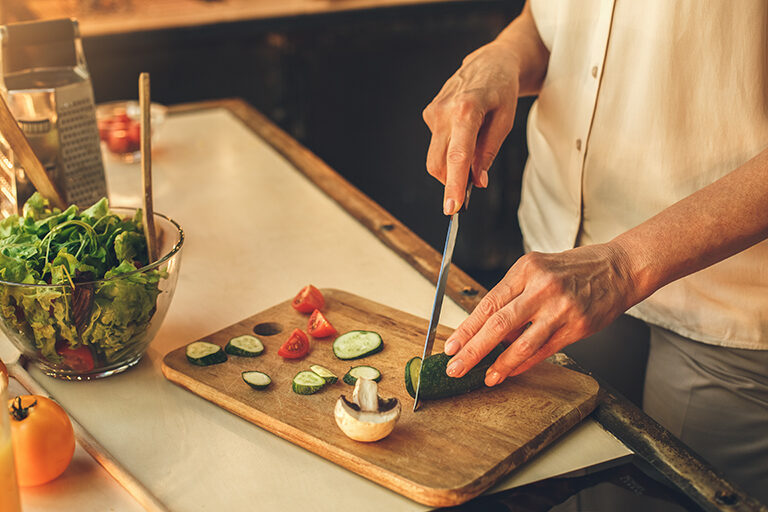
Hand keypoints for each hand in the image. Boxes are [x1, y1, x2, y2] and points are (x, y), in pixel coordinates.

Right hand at [423, 40, 520, 213]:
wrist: (491, 63)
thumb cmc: (502, 91)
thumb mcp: (505, 122)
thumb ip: (488, 153)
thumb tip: (477, 182)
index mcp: (466, 109)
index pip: (457, 156)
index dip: (454, 185)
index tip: (452, 207)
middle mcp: (444, 110)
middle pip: (439, 163)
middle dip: (452, 181)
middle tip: (472, 185)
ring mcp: (433, 112)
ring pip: (436, 157)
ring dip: (453, 165)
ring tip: (475, 146)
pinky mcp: (429, 113)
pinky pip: (437, 144)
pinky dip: (451, 149)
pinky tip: (465, 131)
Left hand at [443, 244, 636, 384]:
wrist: (618, 269)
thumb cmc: (573, 270)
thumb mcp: (538, 270)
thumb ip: (513, 297)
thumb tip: (485, 330)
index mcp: (526, 269)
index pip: (488, 303)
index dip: (467, 328)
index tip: (450, 346)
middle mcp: (542, 287)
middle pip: (498, 324)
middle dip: (473, 350)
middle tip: (455, 367)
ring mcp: (561, 308)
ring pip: (521, 343)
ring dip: (499, 364)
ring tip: (484, 377)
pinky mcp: (577, 327)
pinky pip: (543, 351)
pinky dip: (523, 363)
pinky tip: (509, 371)